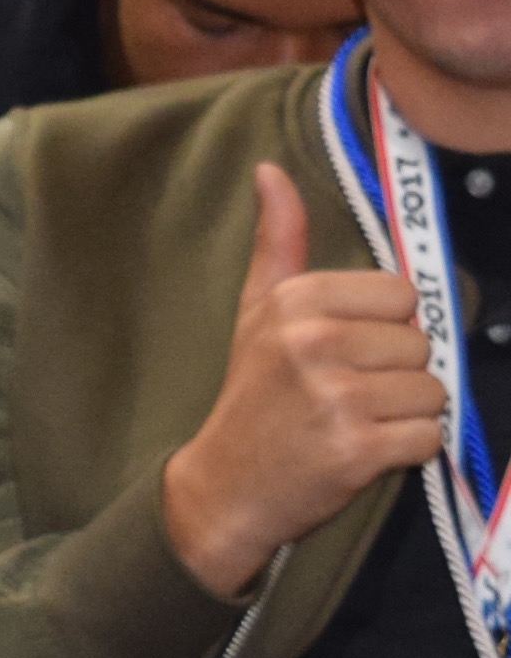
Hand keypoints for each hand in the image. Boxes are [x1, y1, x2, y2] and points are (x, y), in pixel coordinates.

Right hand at [164, 163, 452, 595]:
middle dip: (396, 374)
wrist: (224, 487)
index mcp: (296, 302)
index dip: (384, 328)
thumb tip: (270, 170)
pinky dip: (407, 451)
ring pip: (433, 391)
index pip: (402, 296)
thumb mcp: (257, 312)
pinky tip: (364, 452)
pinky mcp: (357, 449)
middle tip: (346, 396)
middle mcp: (314, 343)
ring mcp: (336, 397)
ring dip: (405, 414)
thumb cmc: (252, 397)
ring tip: (355, 423)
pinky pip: (429, 437)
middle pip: (421, 343)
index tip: (342, 353)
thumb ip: (278, 241)